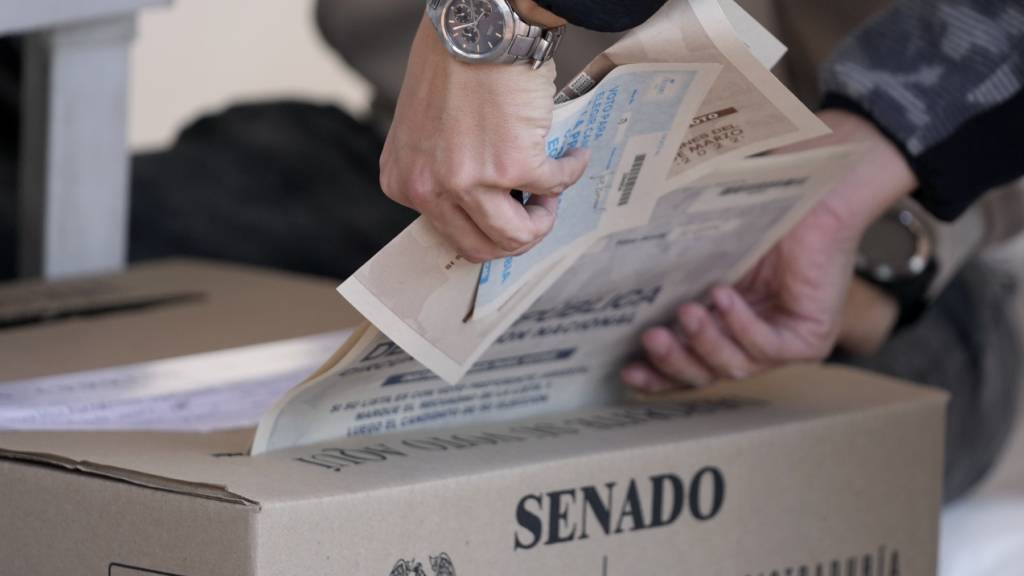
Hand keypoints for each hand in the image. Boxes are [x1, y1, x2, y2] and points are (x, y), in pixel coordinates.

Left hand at [379, 15, 588, 262]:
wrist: (477, 26)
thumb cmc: (452, 63)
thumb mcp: (424, 130)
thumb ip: (440, 168)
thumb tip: (482, 200)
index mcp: (405, 183)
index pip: (449, 234)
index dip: (487, 225)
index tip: (508, 208)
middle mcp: (431, 189)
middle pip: (482, 246)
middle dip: (518, 234)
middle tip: (536, 209)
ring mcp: (471, 181)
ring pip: (516, 236)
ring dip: (544, 217)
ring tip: (552, 188)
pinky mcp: (513, 165)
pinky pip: (554, 186)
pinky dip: (570, 171)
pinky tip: (572, 154)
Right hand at [622, 109, 918, 391]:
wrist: (816, 188)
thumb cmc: (760, 211)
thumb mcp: (703, 254)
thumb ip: (670, 279)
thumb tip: (608, 286)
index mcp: (725, 326)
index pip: (688, 366)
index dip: (656, 375)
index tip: (624, 370)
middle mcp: (753, 342)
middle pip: (706, 375)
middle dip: (674, 362)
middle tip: (652, 337)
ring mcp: (783, 344)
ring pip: (734, 366)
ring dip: (704, 342)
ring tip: (687, 311)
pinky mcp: (809, 339)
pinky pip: (766, 348)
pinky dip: (740, 325)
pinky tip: (723, 297)